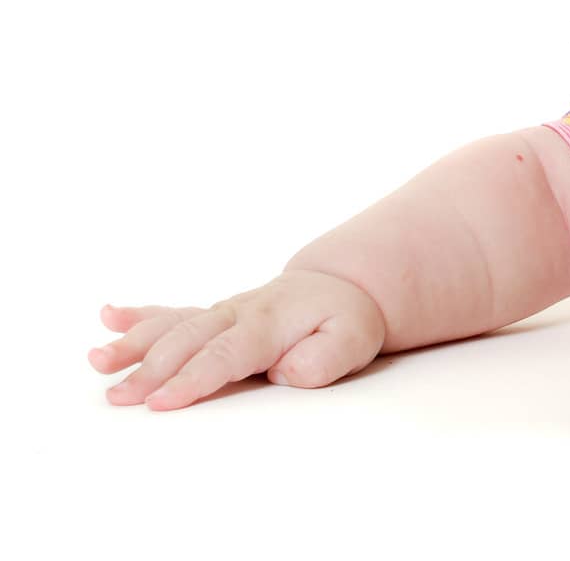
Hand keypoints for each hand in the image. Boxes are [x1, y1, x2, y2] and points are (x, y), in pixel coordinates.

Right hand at [88, 269, 387, 410]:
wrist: (339, 287)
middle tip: (119, 397)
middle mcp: (238, 313)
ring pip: (172, 326)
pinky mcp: (211, 315)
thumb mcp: (353, 340)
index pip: (225, 354)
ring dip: (134, 343)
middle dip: (152, 370)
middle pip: (188, 342)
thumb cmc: (344, 319)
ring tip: (98, 359)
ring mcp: (221, 311)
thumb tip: (287, 372)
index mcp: (269, 322)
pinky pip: (173, 312)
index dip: (193, 378)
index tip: (161, 402)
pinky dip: (140, 314)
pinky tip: (108, 315)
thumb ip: (323, 358)